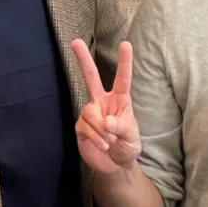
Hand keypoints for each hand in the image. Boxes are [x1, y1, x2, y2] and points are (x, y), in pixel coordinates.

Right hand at [70, 39, 141, 174]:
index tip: (125, 44)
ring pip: (90, 112)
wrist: (116, 165)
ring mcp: (90, 114)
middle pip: (91, 78)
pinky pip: (85, 127)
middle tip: (75, 41)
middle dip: (83, 60)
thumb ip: (122, 128)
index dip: (124, 63)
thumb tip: (107, 121)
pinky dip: (96, 138)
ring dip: (101, 130)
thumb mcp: (132, 138)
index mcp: (120, 101)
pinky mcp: (81, 126)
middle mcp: (103, 102)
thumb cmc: (128, 146)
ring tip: (110, 142)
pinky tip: (103, 146)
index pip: (122, 79)